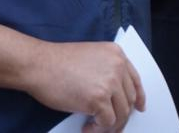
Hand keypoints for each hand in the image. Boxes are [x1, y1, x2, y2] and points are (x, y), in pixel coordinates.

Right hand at [23, 41, 144, 130]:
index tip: (139, 107)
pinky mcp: (98, 99)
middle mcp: (117, 66)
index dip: (138, 96)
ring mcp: (109, 82)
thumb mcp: (90, 57)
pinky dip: (98, 130)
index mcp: (116, 54)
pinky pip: (107, 122)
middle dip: (122, 116)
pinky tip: (88, 128)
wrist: (39, 64)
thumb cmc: (57, 62)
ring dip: (110, 126)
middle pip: (129, 99)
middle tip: (112, 126)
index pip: (135, 79)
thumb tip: (114, 97)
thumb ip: (106, 71)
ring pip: (121, 113)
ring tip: (96, 128)